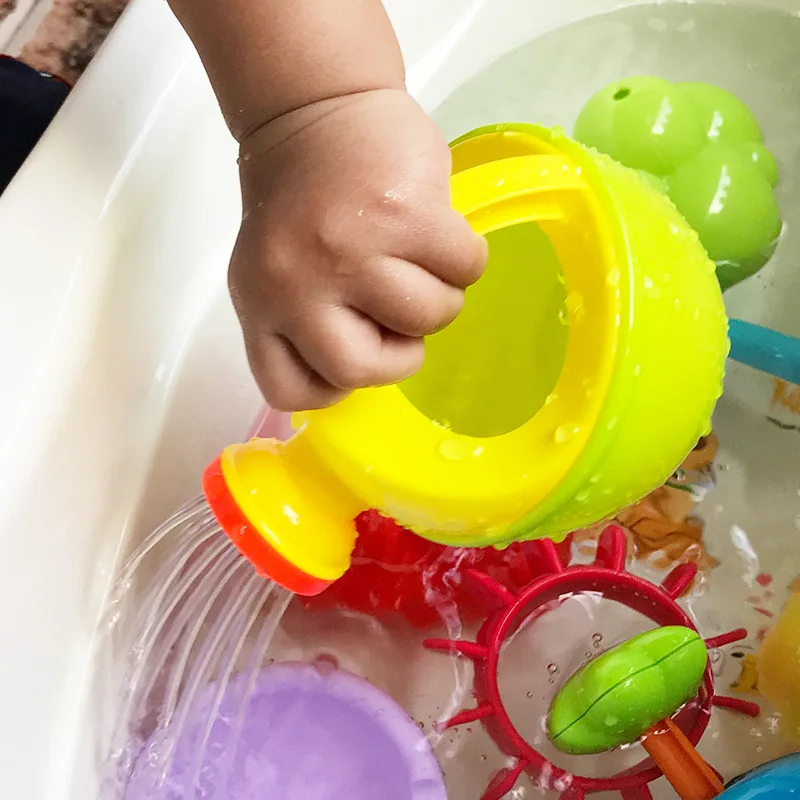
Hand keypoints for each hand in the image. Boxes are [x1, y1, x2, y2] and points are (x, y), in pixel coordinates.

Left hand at [228, 89, 486, 410]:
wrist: (315, 105)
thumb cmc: (302, 197)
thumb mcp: (275, 268)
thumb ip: (306, 319)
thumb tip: (372, 358)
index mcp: (259, 304)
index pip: (288, 388)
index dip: (334, 385)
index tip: (356, 349)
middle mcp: (293, 283)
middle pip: (359, 371)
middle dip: (398, 355)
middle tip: (398, 314)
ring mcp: (348, 250)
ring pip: (425, 319)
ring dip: (439, 299)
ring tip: (421, 264)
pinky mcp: (402, 215)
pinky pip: (463, 271)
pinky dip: (465, 260)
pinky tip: (442, 237)